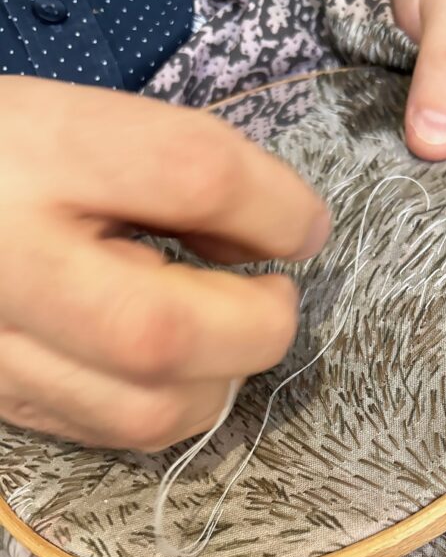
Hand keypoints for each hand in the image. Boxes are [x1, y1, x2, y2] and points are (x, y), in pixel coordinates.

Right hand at [0, 76, 328, 449]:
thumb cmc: (8, 157)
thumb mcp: (88, 123)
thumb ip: (187, 166)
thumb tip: (286, 234)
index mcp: (34, 155)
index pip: (192, 174)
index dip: (276, 206)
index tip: (304, 226)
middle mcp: (5, 263)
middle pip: (162, 333)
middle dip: (255, 324)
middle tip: (272, 294)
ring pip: (145, 411)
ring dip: (220, 376)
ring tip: (222, 327)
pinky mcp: (2, 398)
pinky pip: (116, 434)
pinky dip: (174, 402)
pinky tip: (172, 362)